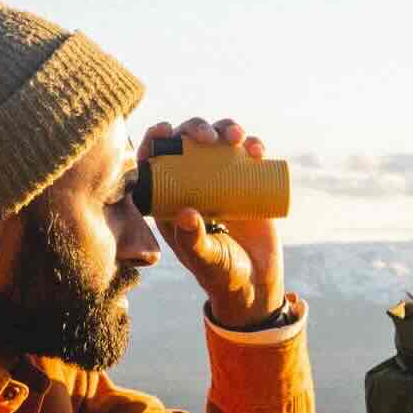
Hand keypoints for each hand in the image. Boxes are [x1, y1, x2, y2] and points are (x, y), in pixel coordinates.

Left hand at [143, 115, 288, 328]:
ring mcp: (222, 181)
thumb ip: (193, 241)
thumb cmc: (222, 275)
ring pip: (220, 141)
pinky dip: (253, 145)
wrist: (256, 284)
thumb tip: (185, 213)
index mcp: (170, 199)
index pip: (155, 162)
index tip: (164, 130)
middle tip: (208, 138)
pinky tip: (257, 149)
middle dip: (195, 128)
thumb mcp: (205, 259)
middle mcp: (193, 184)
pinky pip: (249, 155)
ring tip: (238, 138)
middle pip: (188, 143)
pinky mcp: (249, 182)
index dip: (155, 140)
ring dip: (226, 128)